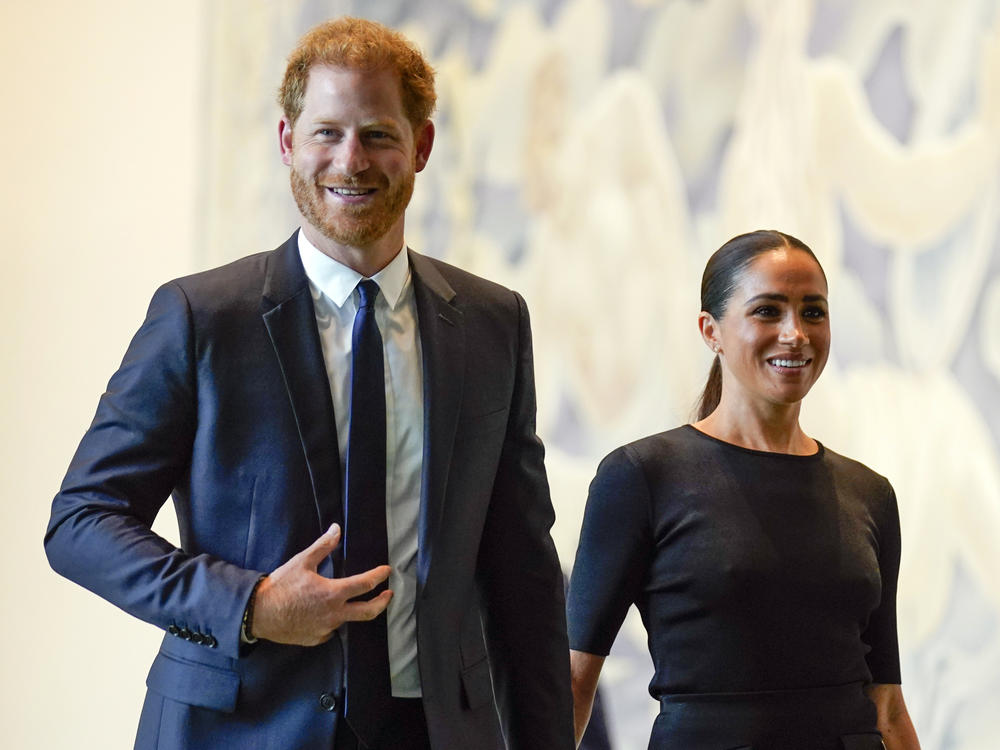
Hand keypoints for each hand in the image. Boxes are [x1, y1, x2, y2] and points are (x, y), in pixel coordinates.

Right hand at [250, 523, 391, 645]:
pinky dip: (332, 622)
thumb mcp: (302, 561)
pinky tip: (327, 615)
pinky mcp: (315, 639)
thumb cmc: (280, 586)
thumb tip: (337, 528)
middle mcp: (334, 614)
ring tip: (351, 602)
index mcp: (333, 593)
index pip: (365, 584)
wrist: (258, 613)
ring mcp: (326, 629)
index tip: (387, 572)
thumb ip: (323, 546)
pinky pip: (330, 631)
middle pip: (368, 612)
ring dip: (352, 610)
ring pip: (346, 620)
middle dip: (382, 603)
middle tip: (388, 595)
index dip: (379, 576)